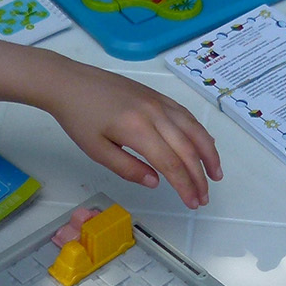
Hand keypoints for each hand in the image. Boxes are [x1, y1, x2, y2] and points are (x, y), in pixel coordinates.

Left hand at [42, 68, 221, 207]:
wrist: (69, 82)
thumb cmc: (78, 117)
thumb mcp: (96, 150)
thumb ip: (128, 168)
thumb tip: (156, 182)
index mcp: (137, 129)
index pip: (171, 164)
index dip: (185, 186)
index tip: (192, 203)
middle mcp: (155, 114)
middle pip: (187, 148)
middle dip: (199, 176)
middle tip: (204, 198)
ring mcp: (158, 102)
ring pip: (193, 129)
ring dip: (208, 153)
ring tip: (215, 174)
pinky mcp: (157, 96)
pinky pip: (185, 115)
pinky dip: (199, 132)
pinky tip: (203, 144)